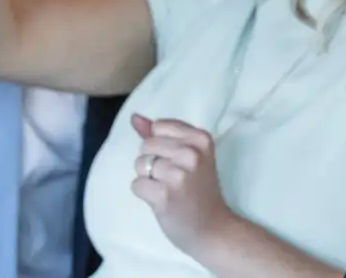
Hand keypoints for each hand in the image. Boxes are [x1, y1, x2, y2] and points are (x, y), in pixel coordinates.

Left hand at [131, 115, 236, 261]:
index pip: (159, 127)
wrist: (212, 228)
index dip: (161, 145)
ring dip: (148, 178)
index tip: (177, 160)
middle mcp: (191, 153)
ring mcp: (178, 174)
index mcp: (201, 138)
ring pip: (140, 164)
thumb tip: (134, 117)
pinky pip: (136, 185)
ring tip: (167, 188)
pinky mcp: (164, 195)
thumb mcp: (189, 155)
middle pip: (147, 145)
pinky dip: (144, 193)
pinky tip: (161, 200)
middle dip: (152, 162)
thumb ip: (161, 134)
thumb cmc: (199, 189)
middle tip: (172, 177)